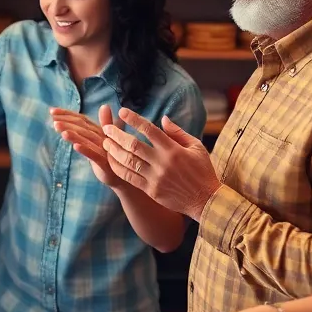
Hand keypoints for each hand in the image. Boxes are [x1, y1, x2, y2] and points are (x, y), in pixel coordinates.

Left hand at [51, 104, 122, 187]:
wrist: (124, 178)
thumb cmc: (112, 157)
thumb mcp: (104, 140)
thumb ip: (101, 125)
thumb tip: (104, 106)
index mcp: (100, 131)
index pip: (82, 119)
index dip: (68, 114)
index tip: (52, 111)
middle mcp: (103, 138)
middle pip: (83, 127)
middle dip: (67, 121)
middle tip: (52, 117)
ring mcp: (105, 150)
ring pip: (87, 139)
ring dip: (73, 133)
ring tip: (58, 127)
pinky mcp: (105, 164)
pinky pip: (94, 156)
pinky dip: (85, 150)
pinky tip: (74, 147)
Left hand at [102, 108, 220, 220]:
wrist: (206, 200)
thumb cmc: (203, 170)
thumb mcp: (196, 146)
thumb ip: (178, 132)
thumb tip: (163, 118)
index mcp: (173, 149)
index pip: (149, 129)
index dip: (134, 119)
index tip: (122, 111)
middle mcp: (162, 162)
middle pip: (133, 145)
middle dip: (117, 135)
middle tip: (106, 128)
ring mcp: (156, 178)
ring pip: (128, 161)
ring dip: (114, 151)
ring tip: (105, 143)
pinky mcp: (151, 190)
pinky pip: (130, 177)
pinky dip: (118, 168)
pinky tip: (111, 160)